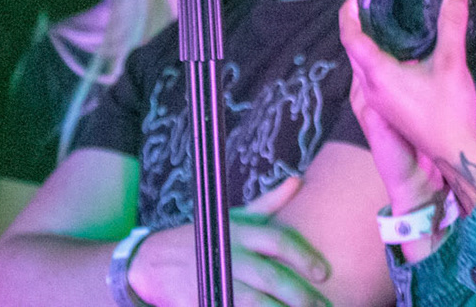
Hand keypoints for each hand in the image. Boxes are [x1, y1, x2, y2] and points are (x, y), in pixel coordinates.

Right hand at [128, 174, 331, 306]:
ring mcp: (214, 279)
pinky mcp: (203, 299)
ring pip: (255, 302)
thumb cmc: (202, 237)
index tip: (324, 273)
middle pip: (271, 276)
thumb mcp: (232, 216)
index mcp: (239, 231)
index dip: (303, 257)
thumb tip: (298, 181)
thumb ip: (268, 203)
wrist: (151, 261)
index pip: (278, 240)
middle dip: (300, 295)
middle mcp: (228, 253)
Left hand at [339, 0, 475, 211]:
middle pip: (353, 52)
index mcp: (379, 75)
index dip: (348, 15)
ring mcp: (379, 103)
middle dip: (356, 26)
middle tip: (366, 5)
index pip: (351, 39)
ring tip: (379, 25)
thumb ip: (452, 23)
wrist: (455, 153)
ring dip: (365, 45)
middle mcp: (372, 89)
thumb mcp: (451, 62)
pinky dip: (375, 61)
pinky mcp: (389, 110)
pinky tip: (396, 56)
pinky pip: (372, 79)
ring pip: (362, 67)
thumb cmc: (449, 113)